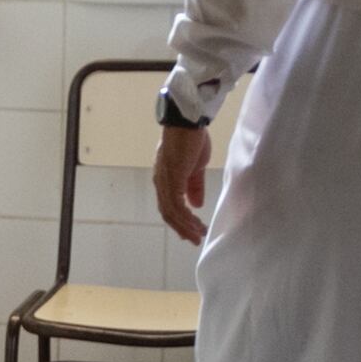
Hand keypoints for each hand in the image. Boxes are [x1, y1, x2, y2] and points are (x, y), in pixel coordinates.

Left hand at [153, 119, 212, 243]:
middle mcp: (161, 183)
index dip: (180, 220)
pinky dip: (185, 218)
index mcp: (165, 179)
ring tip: (198, 235)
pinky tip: (195, 223)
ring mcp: (165, 182)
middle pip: (168, 213)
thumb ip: (194, 186)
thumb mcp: (195, 167)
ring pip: (171, 213)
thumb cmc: (191, 140)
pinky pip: (176, 206)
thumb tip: (196, 204)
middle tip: (195, 239)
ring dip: (185, 226)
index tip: (192, 230)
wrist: (187, 122)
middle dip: (182, 228)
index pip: (169, 206)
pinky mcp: (172, 180)